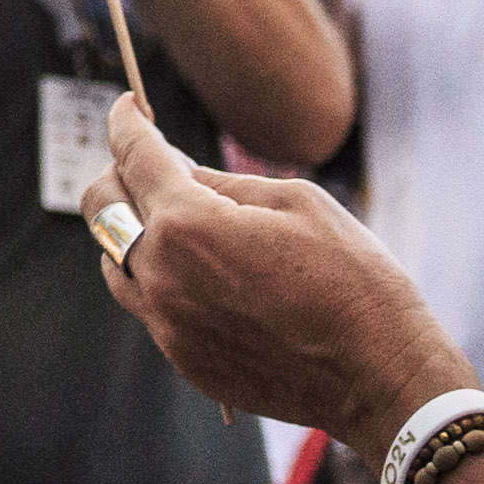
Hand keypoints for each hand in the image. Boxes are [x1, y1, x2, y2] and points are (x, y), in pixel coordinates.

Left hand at [82, 101, 471, 448]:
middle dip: (120, 173)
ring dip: (132, 230)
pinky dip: (158, 278)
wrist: (380, 376)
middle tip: (153, 162)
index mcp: (188, 224)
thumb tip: (174, 168)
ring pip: (113, 260)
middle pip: (102, 206)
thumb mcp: (295, 202)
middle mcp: (161, 275)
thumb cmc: (353, 279)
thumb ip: (221, 181)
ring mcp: (167, 323)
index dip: (126, 121)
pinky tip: (200, 274)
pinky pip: (147, 305)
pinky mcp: (183, 359)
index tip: (129, 106)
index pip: (132, 156)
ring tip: (177, 220)